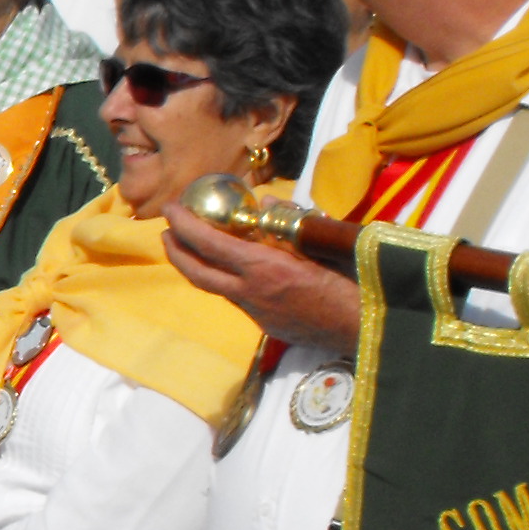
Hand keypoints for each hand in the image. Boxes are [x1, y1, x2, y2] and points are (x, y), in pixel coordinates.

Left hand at [164, 200, 360, 353]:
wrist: (361, 327)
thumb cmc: (346, 280)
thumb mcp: (319, 242)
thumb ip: (290, 221)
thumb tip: (268, 202)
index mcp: (262, 268)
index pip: (209, 244)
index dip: (184, 225)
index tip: (171, 208)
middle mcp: (250, 293)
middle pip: (197, 273)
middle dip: (176, 251)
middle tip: (167, 232)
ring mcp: (256, 313)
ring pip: (216, 288)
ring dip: (199, 267)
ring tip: (192, 249)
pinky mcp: (266, 326)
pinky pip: (239, 299)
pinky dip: (229, 282)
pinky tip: (234, 271)